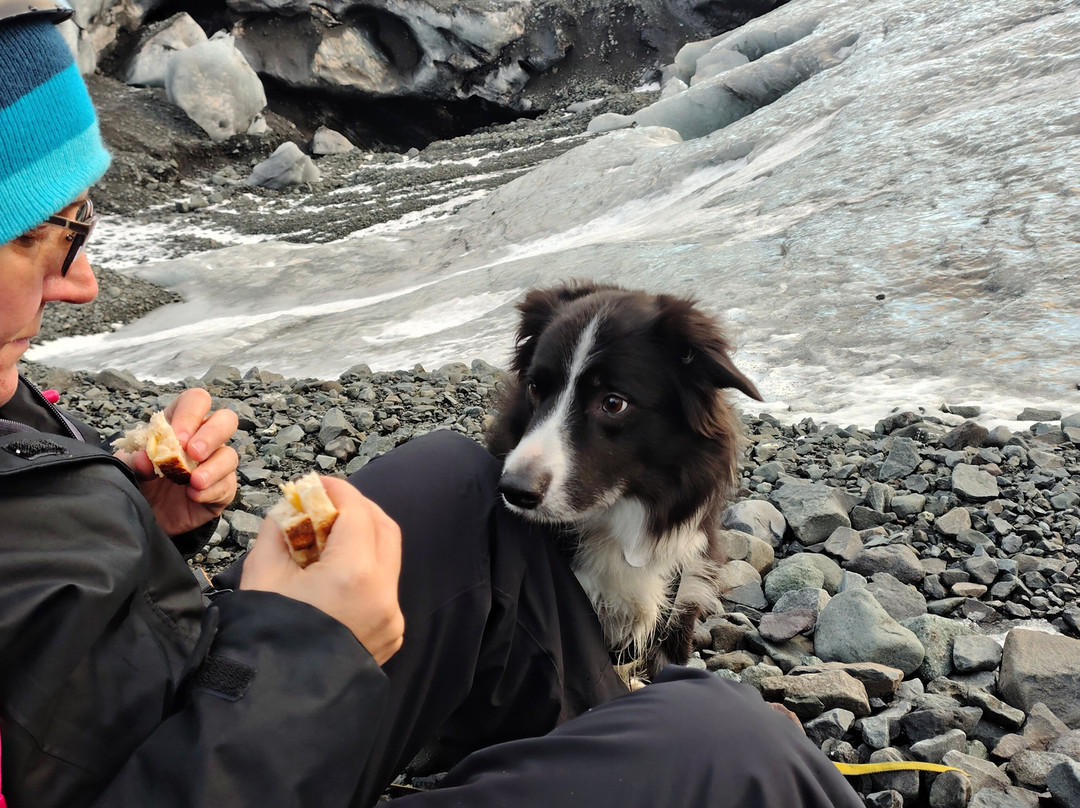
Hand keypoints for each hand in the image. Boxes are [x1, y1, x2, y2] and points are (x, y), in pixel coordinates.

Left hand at [115, 388, 238, 536]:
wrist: (144, 516)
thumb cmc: (139, 482)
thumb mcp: (128, 467)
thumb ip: (134, 459)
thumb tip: (146, 458)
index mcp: (180, 423)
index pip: (196, 401)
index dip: (190, 414)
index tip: (178, 437)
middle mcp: (203, 440)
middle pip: (226, 420)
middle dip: (212, 435)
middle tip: (194, 453)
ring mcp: (215, 464)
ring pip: (230, 455)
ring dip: (214, 468)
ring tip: (194, 482)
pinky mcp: (222, 489)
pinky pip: (227, 485)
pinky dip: (211, 491)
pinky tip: (194, 496)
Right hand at [240, 477, 404, 665]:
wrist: (272, 701)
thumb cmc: (263, 636)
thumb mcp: (262, 574)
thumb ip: (278, 531)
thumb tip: (288, 510)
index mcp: (355, 574)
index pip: (357, 513)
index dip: (338, 491)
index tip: (317, 484)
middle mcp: (384, 594)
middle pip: (384, 529)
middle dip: (357, 509)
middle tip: (326, 504)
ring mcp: (392, 617)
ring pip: (388, 558)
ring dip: (363, 538)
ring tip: (327, 537)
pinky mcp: (391, 634)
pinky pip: (384, 588)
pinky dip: (366, 569)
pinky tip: (336, 570)